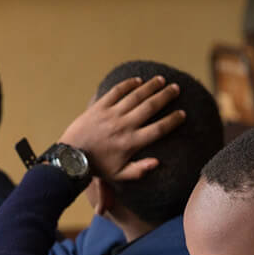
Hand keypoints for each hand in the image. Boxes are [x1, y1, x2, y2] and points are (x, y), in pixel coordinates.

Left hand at [57, 75, 184, 180]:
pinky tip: (138, 81)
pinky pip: (116, 92)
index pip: (158, 129)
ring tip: (162, 80)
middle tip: (176, 89)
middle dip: (165, 96)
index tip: (182, 114)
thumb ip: (139, 170)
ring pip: (135, 96)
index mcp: (131, 143)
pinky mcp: (98, 107)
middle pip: (150, 107)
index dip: (172, 121)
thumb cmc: (97, 167)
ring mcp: (111, 115)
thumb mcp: (119, 175)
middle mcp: (123, 126)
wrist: (71, 157)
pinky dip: (127, 85)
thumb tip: (157, 163)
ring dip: (150, 86)